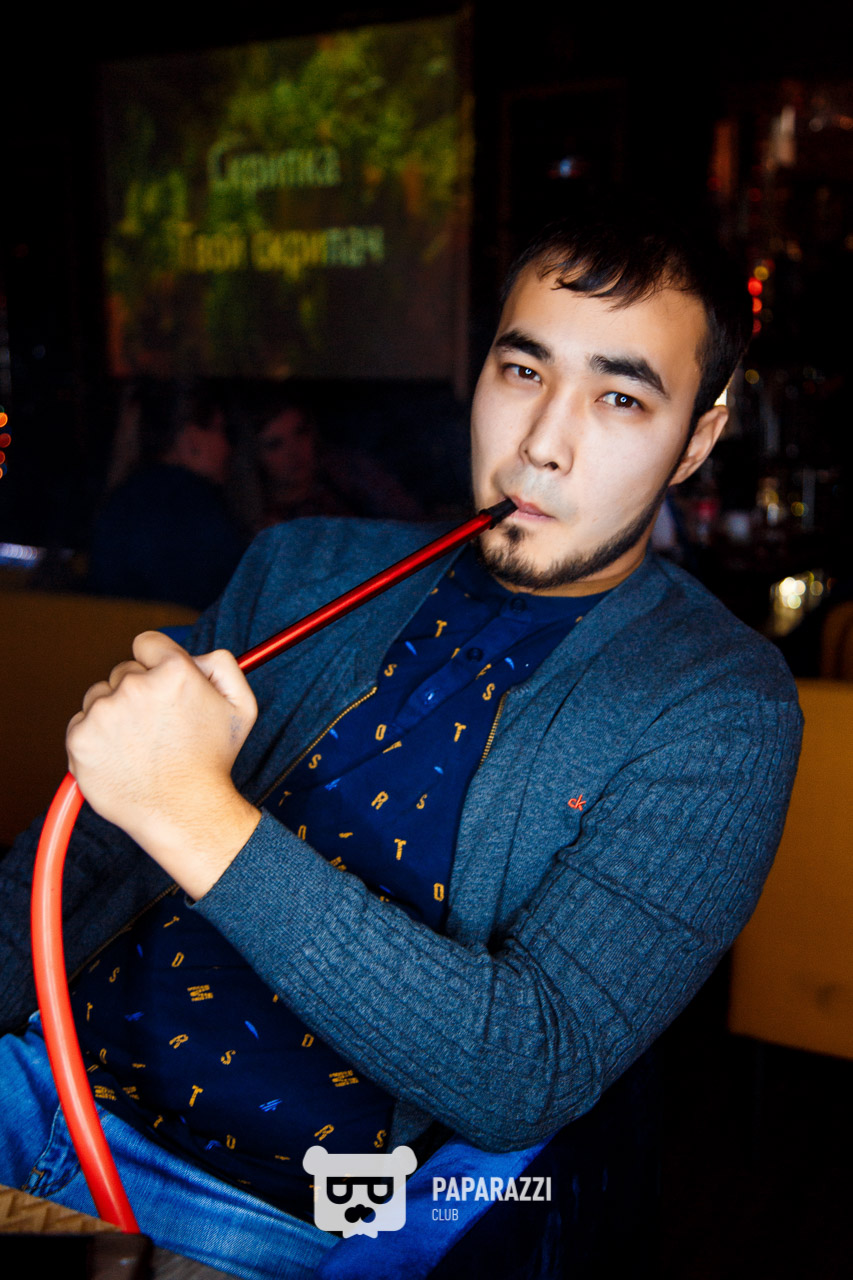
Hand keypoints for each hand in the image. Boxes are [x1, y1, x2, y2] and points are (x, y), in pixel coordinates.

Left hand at [66, 631, 260, 898]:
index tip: (159, 685)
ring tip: (140, 746)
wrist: (184, 812)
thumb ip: (223, 665)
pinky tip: (121, 757)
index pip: (147, 642)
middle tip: (157, 727)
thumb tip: (197, 654)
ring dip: (114, 715)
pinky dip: (96, 739)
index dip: (155, 663)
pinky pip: (81, 724)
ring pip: (100, 697)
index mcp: (173, 672)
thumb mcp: (241, 707)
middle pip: (124, 671)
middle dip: (138, 693)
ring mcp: (104, 712)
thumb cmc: (213, 762)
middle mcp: (135, 686)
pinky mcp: (81, 738)